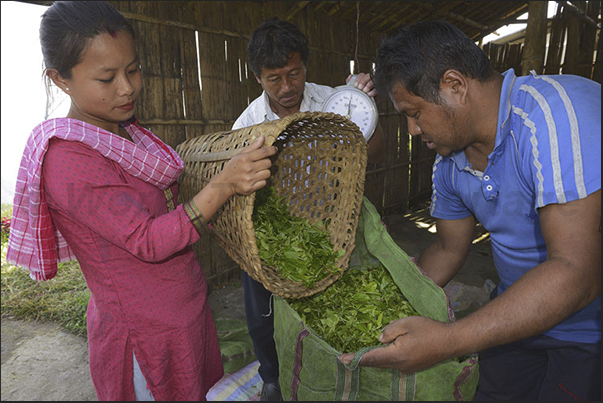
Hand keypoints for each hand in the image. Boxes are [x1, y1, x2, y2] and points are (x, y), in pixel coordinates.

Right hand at [213, 136, 277, 196]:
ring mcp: (249, 179)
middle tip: (260, 163)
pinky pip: (264, 182)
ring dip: (264, 172)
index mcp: (245, 158)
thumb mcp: (240, 155)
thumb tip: (263, 138)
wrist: (225, 182)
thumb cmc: (233, 167)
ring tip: (256, 172)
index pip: (263, 152)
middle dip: (266, 162)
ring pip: (267, 173)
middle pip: (268, 163)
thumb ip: (253, 147)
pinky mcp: (250, 188)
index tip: (275, 149)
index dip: (271, 150)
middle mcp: (248, 168)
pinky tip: (255, 179)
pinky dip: (261, 181)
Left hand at [338, 316, 455, 373]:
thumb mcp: (406, 323)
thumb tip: (379, 339)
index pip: (371, 358)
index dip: (355, 358)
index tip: (342, 359)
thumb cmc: (429, 330)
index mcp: (396, 355)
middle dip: (361, 360)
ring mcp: (406, 368)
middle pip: (376, 363)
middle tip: (345, 357)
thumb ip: (389, 330)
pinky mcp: (412, 367)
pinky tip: (380, 353)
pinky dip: (383, 359)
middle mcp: (400, 365)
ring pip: (384, 364)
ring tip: (359, 355)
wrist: (450, 341)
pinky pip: (393, 363)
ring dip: (372, 359)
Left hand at [346, 72, 376, 96]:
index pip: (361, 75)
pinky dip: (373, 91)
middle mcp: (369, 80)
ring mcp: (374, 84)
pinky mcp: (377, 89)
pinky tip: (369, 94)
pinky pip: (377, 89)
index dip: (358, 79)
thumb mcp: (353, 87)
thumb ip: (350, 81)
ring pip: (373, 81)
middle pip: (368, 76)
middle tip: (360, 87)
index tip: (355, 84)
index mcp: (363, 78)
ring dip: (368, 85)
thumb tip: (350, 77)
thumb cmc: (358, 92)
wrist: (363, 100)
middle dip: (363, 81)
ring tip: (364, 90)